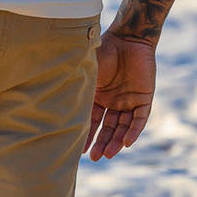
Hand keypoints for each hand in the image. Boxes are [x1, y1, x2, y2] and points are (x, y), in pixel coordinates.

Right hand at [84, 31, 155, 159]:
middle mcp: (113, 101)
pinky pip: (140, 119)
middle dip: (101, 143)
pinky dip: (134, 131)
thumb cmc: (103, 51)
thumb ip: (76, 85)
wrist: (128, 38)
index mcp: (98, 95)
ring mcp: (129, 100)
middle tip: (94, 158)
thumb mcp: (86, 71)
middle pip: (107, 127)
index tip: (79, 150)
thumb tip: (52, 99)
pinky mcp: (145, 98)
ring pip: (123, 127)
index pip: (92, 120)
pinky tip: (127, 143)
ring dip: (116, 141)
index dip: (86, 134)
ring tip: (108, 154)